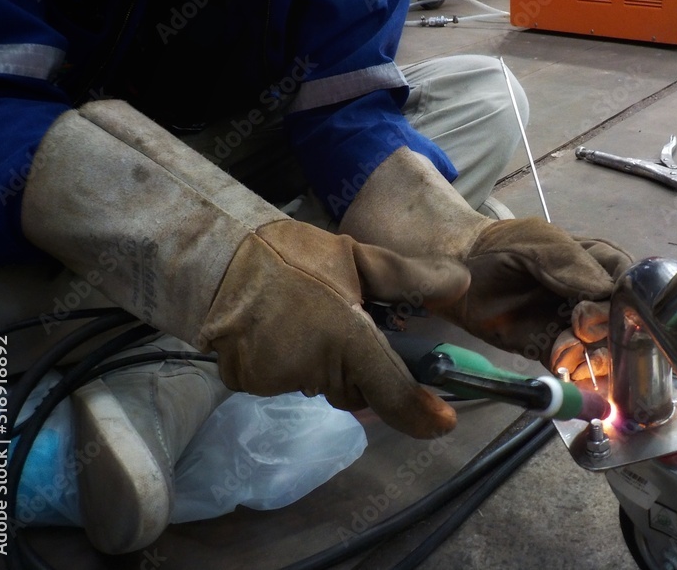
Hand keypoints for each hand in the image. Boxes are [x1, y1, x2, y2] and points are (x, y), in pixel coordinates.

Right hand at [201, 220, 470, 438]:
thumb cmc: (293, 255)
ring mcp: (278, 380)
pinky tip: (279, 331)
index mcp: (346, 336)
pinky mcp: (248, 384)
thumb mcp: (356, 256)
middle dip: (359, 366)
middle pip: (356, 389)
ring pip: (321, 384)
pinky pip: (286, 382)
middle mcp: (314, 368)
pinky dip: (290, 364)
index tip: (443, 422)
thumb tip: (460, 285)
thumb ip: (408, 277)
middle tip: (345, 322)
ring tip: (306, 317)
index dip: (419, 412)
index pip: (390, 390)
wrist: (215, 257)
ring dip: (323, 362)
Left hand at [447, 220, 631, 378]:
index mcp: (602, 264)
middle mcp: (595, 299)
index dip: (626, 300)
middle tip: (580, 323)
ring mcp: (574, 327)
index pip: (633, 287)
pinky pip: (571, 367)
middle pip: (622, 325)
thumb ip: (572, 264)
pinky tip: (563, 364)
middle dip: (608, 330)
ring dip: (593, 355)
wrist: (463, 265)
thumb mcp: (541, 243)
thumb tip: (607, 291)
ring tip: (567, 345)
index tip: (607, 303)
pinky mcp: (550, 349)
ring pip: (602, 351)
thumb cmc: (506, 245)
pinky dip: (573, 371)